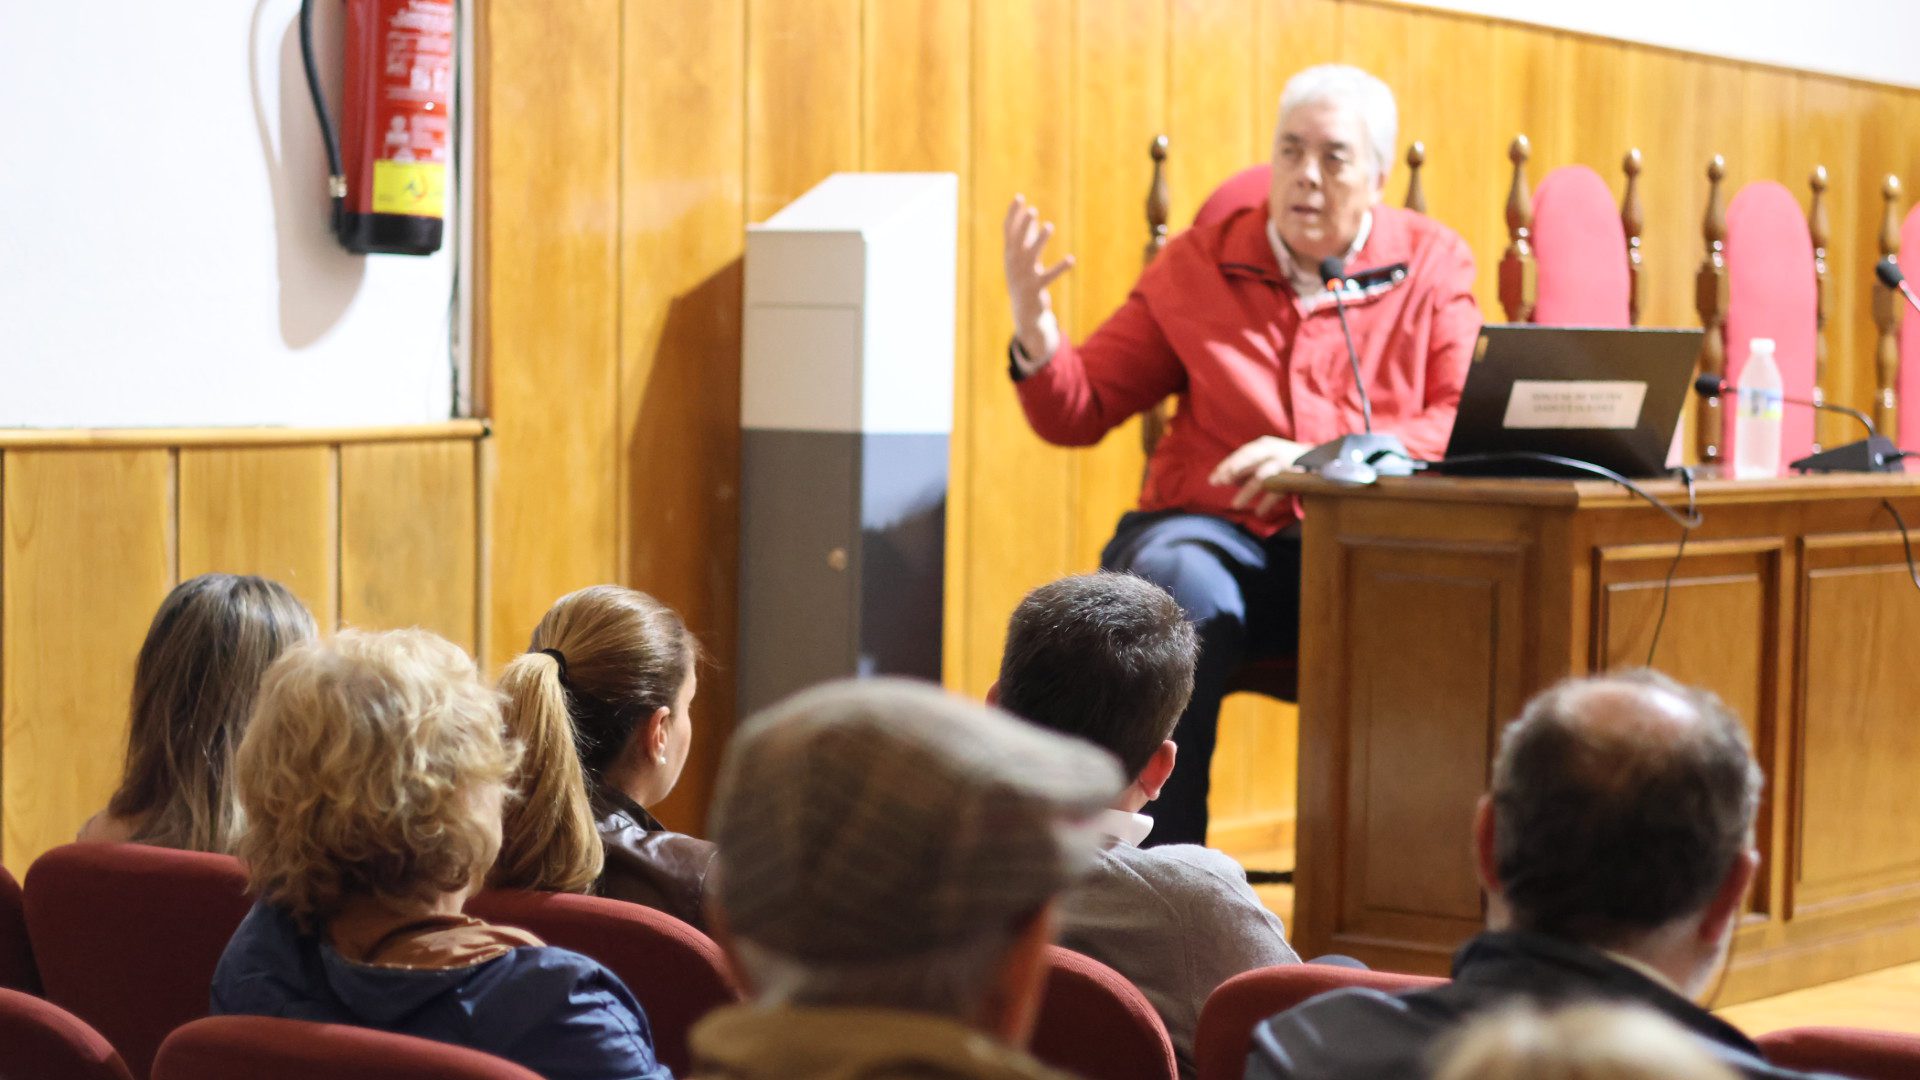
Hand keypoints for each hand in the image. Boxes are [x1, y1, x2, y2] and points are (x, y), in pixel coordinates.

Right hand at [1002, 195, 1074, 361]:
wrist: (1023, 310)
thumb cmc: (1023, 278)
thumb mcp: (1023, 258)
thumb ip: (1028, 237)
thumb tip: (1032, 217)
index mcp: (1010, 254)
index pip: (1008, 230)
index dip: (1013, 214)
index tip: (1019, 197)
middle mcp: (1014, 264)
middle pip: (1017, 241)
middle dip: (1024, 225)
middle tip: (1033, 210)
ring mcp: (1024, 276)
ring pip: (1031, 256)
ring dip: (1040, 241)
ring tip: (1049, 226)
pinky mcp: (1036, 288)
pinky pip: (1048, 276)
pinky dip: (1060, 268)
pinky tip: (1071, 260)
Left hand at [1210, 436, 1311, 518]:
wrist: (1320, 461)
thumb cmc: (1286, 460)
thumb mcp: (1266, 458)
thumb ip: (1248, 467)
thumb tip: (1226, 479)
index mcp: (1265, 444)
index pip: (1242, 453)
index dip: (1227, 465)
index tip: (1213, 479)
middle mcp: (1273, 451)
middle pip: (1249, 458)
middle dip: (1233, 470)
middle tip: (1219, 483)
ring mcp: (1284, 464)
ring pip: (1261, 477)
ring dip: (1247, 492)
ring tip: (1235, 505)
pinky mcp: (1295, 477)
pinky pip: (1278, 491)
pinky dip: (1267, 502)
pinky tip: (1258, 512)